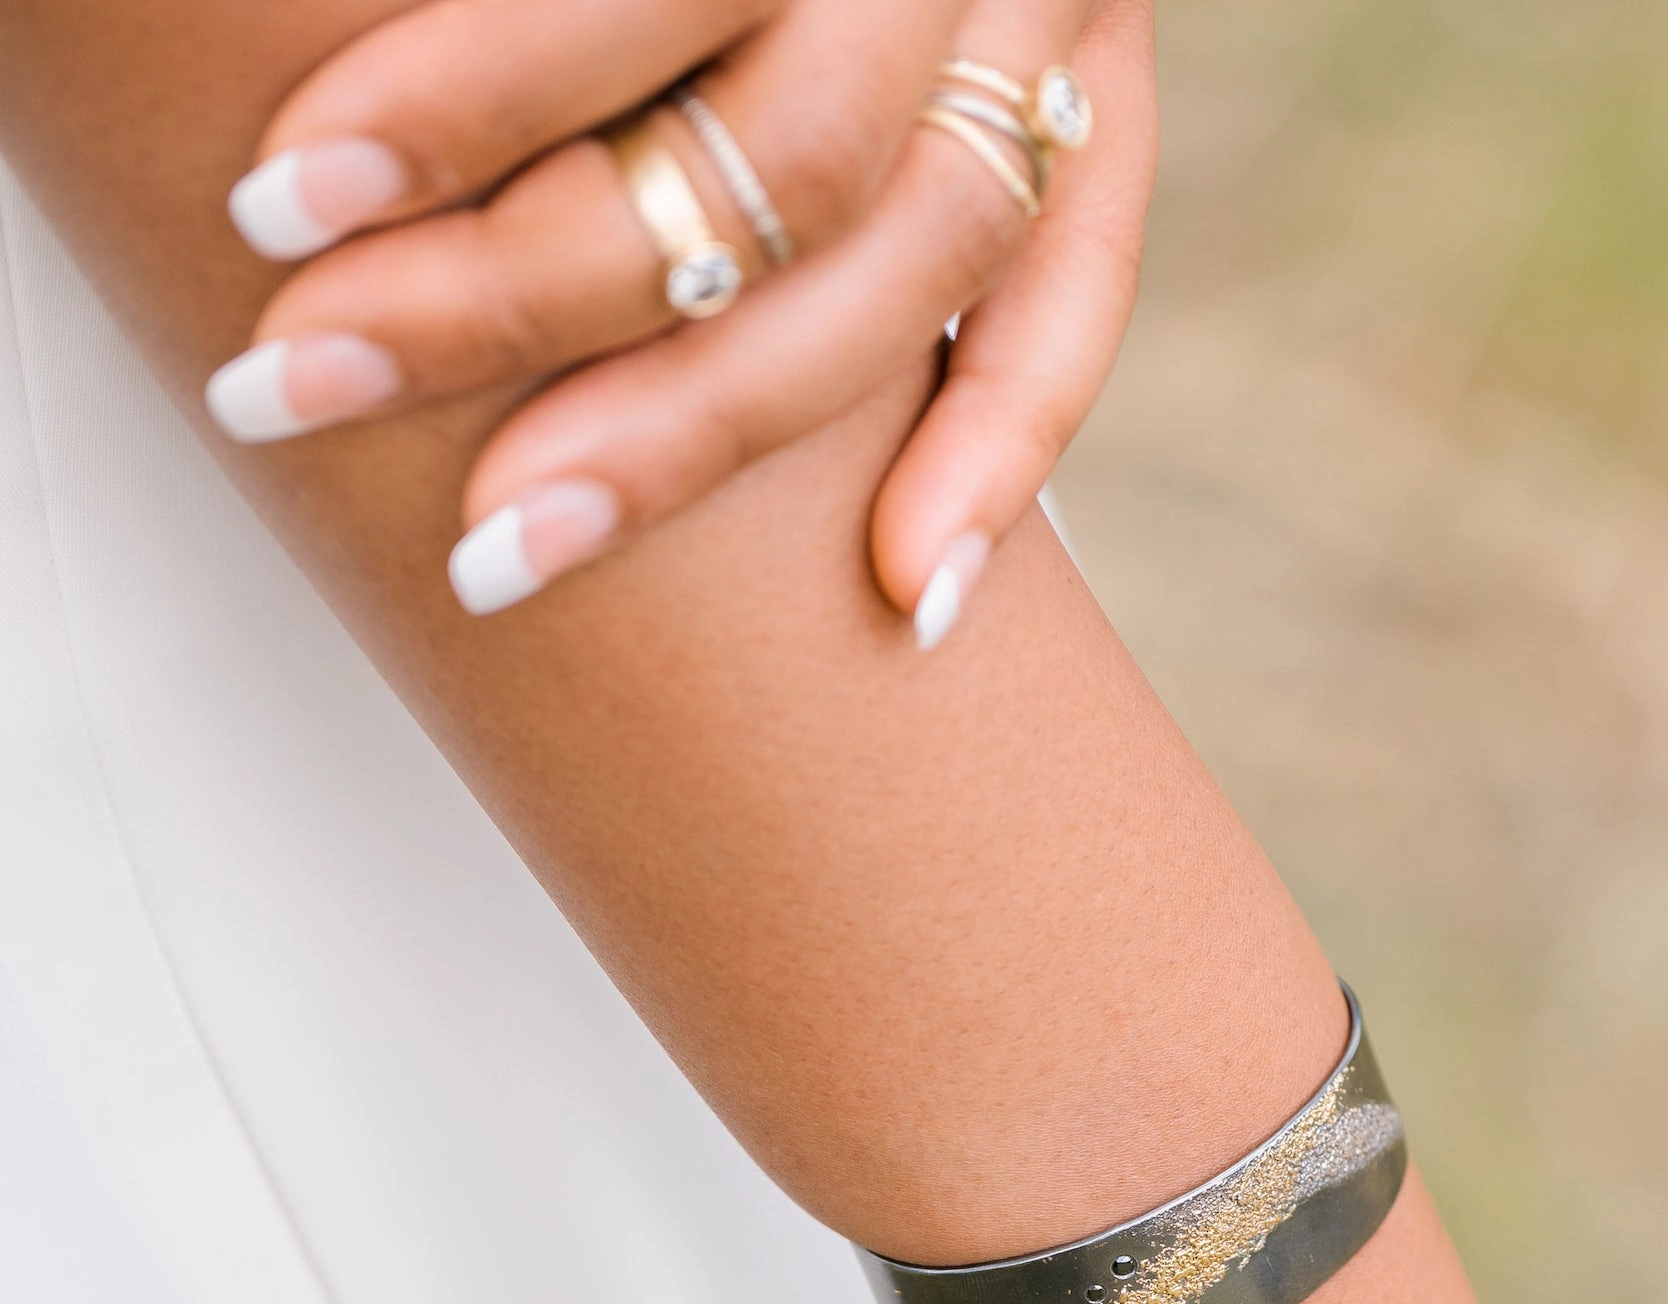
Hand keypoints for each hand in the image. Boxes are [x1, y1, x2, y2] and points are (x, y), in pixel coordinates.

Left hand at [205, 0, 1154, 625]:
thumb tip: (321, 156)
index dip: (460, 107)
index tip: (274, 206)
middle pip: (776, 164)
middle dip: (519, 304)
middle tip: (299, 384)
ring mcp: (1044, 5)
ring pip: (914, 258)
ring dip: (696, 436)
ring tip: (498, 551)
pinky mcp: (1105, 84)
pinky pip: (1076, 292)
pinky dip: (999, 451)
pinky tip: (904, 593)